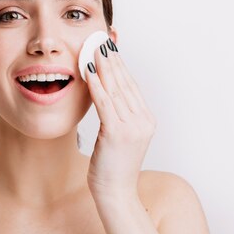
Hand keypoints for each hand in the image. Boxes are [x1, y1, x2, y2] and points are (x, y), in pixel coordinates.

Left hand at [84, 39, 156, 198]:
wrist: (116, 194)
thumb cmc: (112, 168)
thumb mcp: (117, 138)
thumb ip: (116, 117)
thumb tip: (105, 96)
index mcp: (146, 120)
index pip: (131, 86)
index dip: (119, 65)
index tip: (109, 48)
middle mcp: (143, 120)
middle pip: (125, 83)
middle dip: (112, 59)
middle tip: (101, 39)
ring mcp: (132, 126)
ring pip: (115, 89)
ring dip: (103, 66)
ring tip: (93, 47)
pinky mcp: (117, 133)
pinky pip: (104, 102)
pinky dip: (96, 84)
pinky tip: (88, 70)